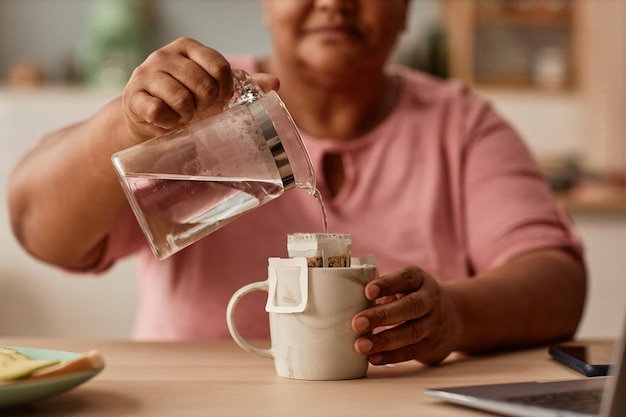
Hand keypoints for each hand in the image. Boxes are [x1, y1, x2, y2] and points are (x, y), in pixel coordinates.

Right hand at [121, 37, 278, 141]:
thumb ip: (243, 83)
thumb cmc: (186, 98)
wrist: (147, 114)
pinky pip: (159, 112)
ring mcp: (147, 74)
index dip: (224, 88)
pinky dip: (169, 123)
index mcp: (189, 48)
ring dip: (187, 115)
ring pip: (180, 98)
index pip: (219, 65)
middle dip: (205, 104)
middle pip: (202, 84)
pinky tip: (168, 122)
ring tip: (184, 116)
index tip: (220, 99)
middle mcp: (165, 55)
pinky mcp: (134, 96)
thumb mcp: (214, 87)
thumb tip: (275, 83)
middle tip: (199, 110)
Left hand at [351, 266, 461, 365]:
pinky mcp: (432, 345)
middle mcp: (430, 300)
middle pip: (410, 307)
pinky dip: (390, 356)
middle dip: (381, 316)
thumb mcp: (406, 286)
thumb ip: (382, 290)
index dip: (387, 284)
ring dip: (383, 341)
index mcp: (420, 280)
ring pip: (410, 332)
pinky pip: (411, 352)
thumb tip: (345, 299)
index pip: (405, 278)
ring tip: (360, 345)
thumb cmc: (414, 297)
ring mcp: (434, 324)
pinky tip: (373, 358)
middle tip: (356, 323)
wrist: (454, 317)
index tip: (367, 291)